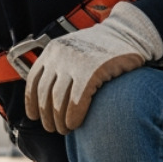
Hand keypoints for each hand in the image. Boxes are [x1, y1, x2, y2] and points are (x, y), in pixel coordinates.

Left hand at [24, 2, 162, 133]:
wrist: (131, 32)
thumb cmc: (103, 48)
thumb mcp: (75, 51)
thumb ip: (60, 66)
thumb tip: (45, 95)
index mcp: (53, 50)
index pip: (33, 81)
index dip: (31, 102)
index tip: (33, 116)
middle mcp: (60, 55)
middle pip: (45, 94)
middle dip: (47, 116)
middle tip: (53, 129)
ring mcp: (75, 62)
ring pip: (58, 100)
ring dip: (59, 120)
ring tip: (65, 129)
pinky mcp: (92, 71)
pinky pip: (77, 101)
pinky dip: (73, 116)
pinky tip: (75, 124)